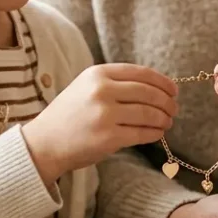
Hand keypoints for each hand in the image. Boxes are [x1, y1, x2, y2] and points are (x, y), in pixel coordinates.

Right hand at [22, 63, 177, 182]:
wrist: (43, 143)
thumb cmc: (69, 115)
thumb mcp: (86, 87)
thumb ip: (115, 83)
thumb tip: (155, 87)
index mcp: (98, 74)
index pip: (141, 73)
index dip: (163, 82)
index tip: (174, 90)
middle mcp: (102, 91)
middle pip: (148, 93)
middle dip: (167, 102)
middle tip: (174, 109)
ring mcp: (105, 114)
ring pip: (148, 113)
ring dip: (163, 118)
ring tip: (167, 122)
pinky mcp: (108, 138)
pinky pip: (142, 133)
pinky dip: (154, 133)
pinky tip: (157, 133)